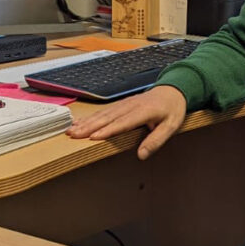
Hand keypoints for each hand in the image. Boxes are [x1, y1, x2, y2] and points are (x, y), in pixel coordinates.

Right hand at [66, 85, 186, 159]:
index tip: (93, 136)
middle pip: (108, 117)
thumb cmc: (173, 110)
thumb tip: (141, 155)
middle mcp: (131, 106)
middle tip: (74, 135)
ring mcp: (125, 103)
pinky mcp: (121, 104)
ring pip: (103, 113)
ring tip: (71, 130)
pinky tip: (79, 121)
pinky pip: (104, 110)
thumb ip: (156, 140)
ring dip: (86, 122)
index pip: (123, 122)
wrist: (173, 90)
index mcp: (144, 111)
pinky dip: (90, 117)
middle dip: (89, 126)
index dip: (108, 129)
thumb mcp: (171, 127)